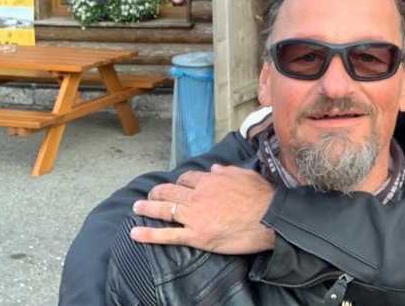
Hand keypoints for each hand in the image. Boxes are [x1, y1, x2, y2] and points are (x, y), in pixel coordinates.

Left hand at [130, 164, 275, 253]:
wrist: (269, 217)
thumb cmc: (261, 196)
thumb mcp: (245, 175)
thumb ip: (227, 171)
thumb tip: (213, 168)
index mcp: (210, 180)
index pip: (187, 178)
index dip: (180, 182)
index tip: (178, 185)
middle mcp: (198, 196)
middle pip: (170, 191)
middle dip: (157, 192)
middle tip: (149, 195)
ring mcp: (194, 216)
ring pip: (164, 210)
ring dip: (146, 208)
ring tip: (136, 208)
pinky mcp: (195, 236)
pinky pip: (168, 235)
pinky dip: (149, 235)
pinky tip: (134, 234)